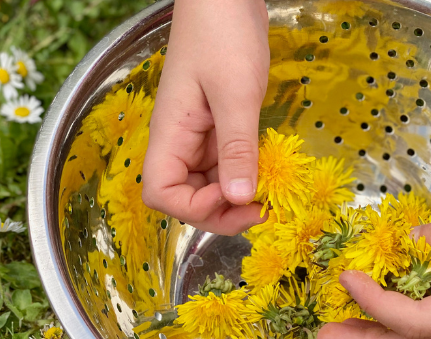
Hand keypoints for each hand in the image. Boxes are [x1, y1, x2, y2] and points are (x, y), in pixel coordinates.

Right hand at [142, 0, 269, 234]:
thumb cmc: (223, 33)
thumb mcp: (236, 93)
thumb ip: (237, 148)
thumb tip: (239, 199)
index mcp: (170, 133)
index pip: (162, 193)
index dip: (194, 209)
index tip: (233, 199)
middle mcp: (180, 141)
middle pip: (187, 197)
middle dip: (221, 212)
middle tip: (262, 210)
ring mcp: (199, 135)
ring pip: (210, 185)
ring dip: (236, 198)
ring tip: (269, 196)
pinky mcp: (219, 127)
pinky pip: (227, 164)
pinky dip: (245, 175)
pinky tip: (268, 174)